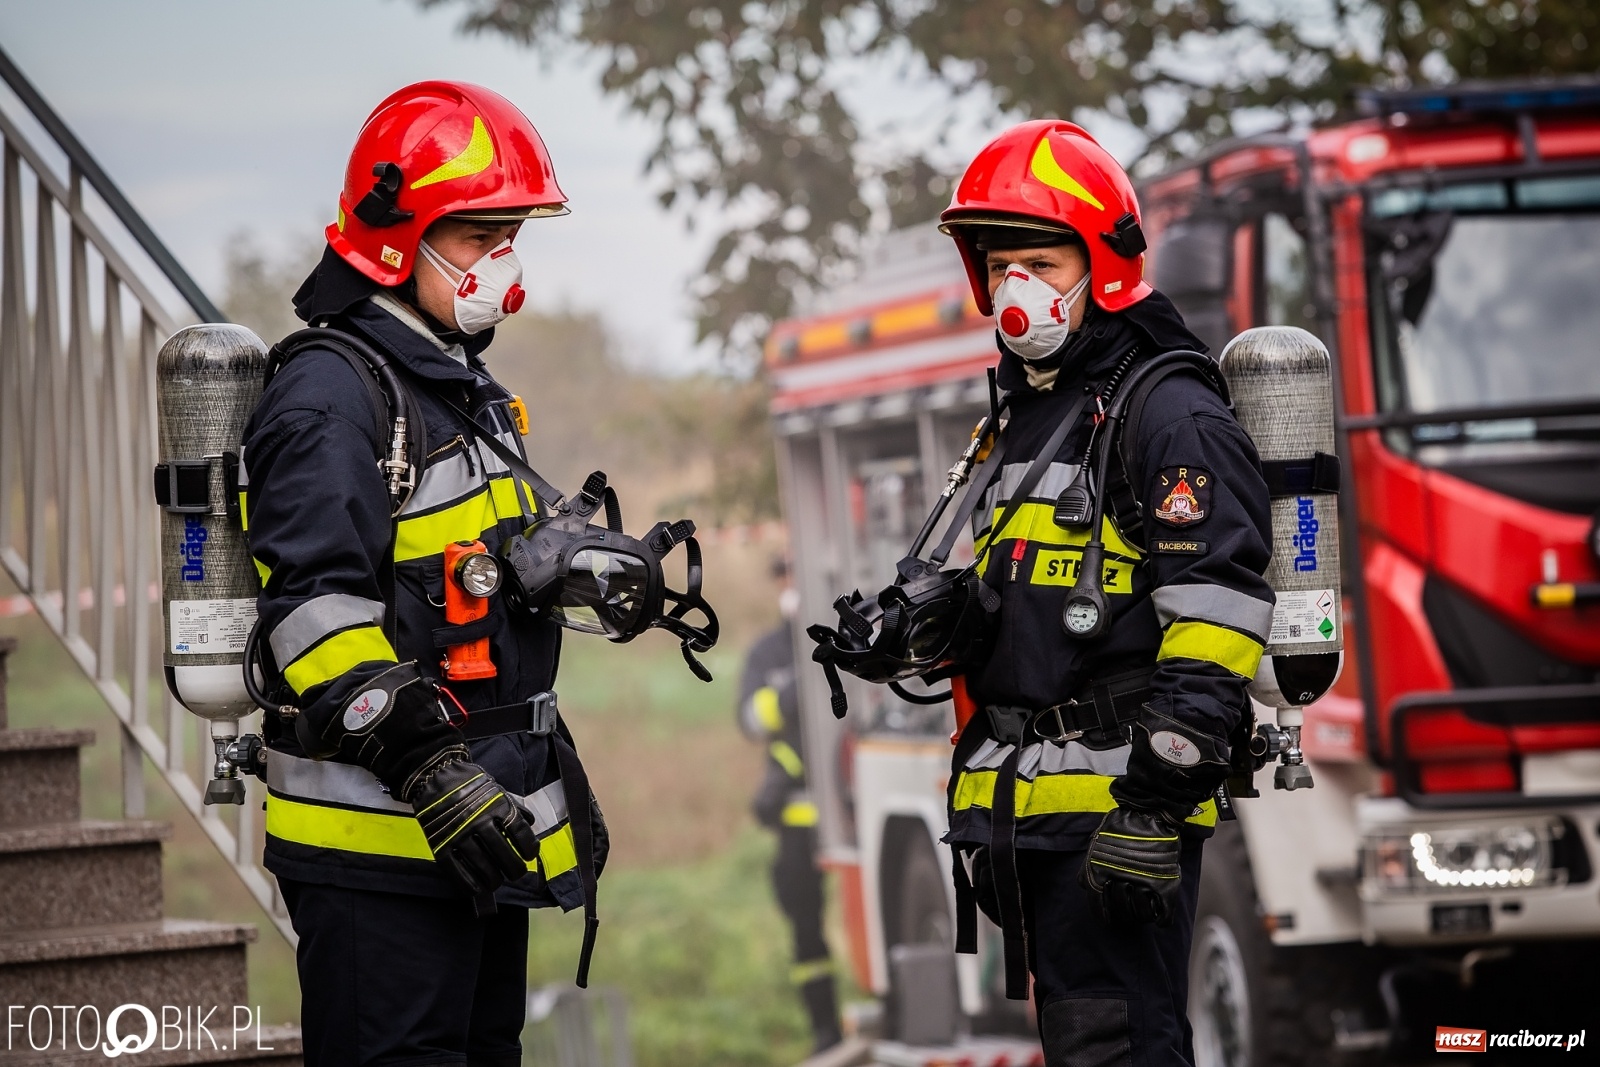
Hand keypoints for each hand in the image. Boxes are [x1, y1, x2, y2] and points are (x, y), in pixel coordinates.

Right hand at [406, 757, 539, 894]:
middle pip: (504, 854)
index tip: (530, 856)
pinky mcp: (440, 844)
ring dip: (494, 879)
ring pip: (482, 866)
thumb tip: (530, 824)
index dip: (529, 848)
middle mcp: (480, 820)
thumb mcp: (497, 790)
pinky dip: (468, 884)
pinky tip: (477, 888)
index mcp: (497, 805)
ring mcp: (459, 833)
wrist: (436, 776)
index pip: (520, 833)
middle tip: (516, 873)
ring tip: (497, 882)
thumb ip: (513, 807)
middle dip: (514, 869)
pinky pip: (456, 871)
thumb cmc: (471, 784)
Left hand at [1080, 807, 1182, 925]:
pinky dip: (1163, 919)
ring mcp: (1144, 882)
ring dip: (1143, 913)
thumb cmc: (1120, 826)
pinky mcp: (1165, 883)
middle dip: (1124, 912)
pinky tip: (1161, 920)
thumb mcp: (1096, 846)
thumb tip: (1085, 886)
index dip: (1104, 915)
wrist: (1148, 811)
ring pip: (1142, 915)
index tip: (1109, 919)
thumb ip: (1089, 868)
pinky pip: (1164, 913)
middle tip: (1130, 906)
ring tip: (1145, 905)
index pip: (1099, 906)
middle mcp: (1120, 880)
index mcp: (1100, 873)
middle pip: (1122, 913)